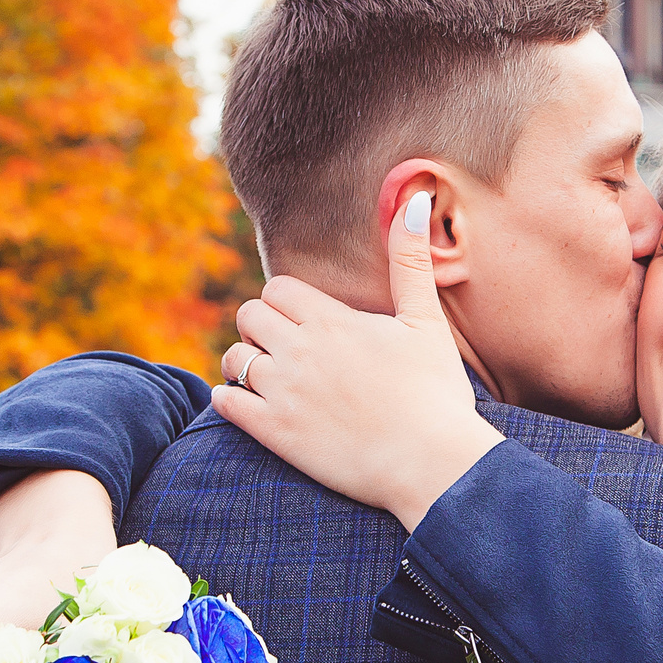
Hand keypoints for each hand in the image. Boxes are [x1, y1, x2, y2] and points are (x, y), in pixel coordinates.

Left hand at [213, 190, 503, 531]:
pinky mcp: (276, 433)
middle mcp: (300, 351)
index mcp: (332, 321)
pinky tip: (252, 404)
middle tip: (282, 345)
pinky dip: (230, 398)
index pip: (278, 289)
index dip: (286, 302)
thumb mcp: (426, 321)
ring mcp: (284, 392)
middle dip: (261, 327)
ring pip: (233, 358)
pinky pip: (225, 403)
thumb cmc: (436, 393)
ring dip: (244, 362)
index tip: (303, 319)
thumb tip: (415, 199)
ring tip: (266, 374)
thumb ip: (410, 261)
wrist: (432, 463)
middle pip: (248, 316)